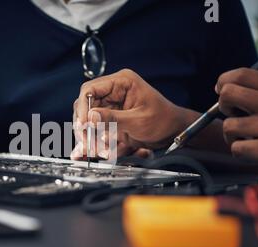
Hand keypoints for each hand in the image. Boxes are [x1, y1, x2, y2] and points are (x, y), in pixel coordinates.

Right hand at [71, 69, 186, 159]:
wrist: (174, 132)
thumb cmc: (163, 120)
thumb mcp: (138, 120)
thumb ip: (113, 118)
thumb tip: (90, 116)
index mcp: (121, 82)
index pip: (90, 90)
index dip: (82, 107)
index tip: (83, 125)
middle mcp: (113, 91)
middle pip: (85, 106)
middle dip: (84, 127)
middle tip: (86, 143)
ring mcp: (111, 105)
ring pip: (88, 120)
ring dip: (89, 137)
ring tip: (96, 151)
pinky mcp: (111, 119)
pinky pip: (96, 129)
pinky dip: (94, 141)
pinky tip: (93, 152)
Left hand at [217, 68, 257, 167]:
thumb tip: (222, 86)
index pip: (241, 75)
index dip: (223, 82)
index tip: (222, 90)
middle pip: (227, 94)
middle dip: (225, 106)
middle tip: (235, 114)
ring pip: (228, 126)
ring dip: (234, 135)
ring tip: (250, 136)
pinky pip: (236, 148)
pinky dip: (242, 152)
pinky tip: (256, 150)